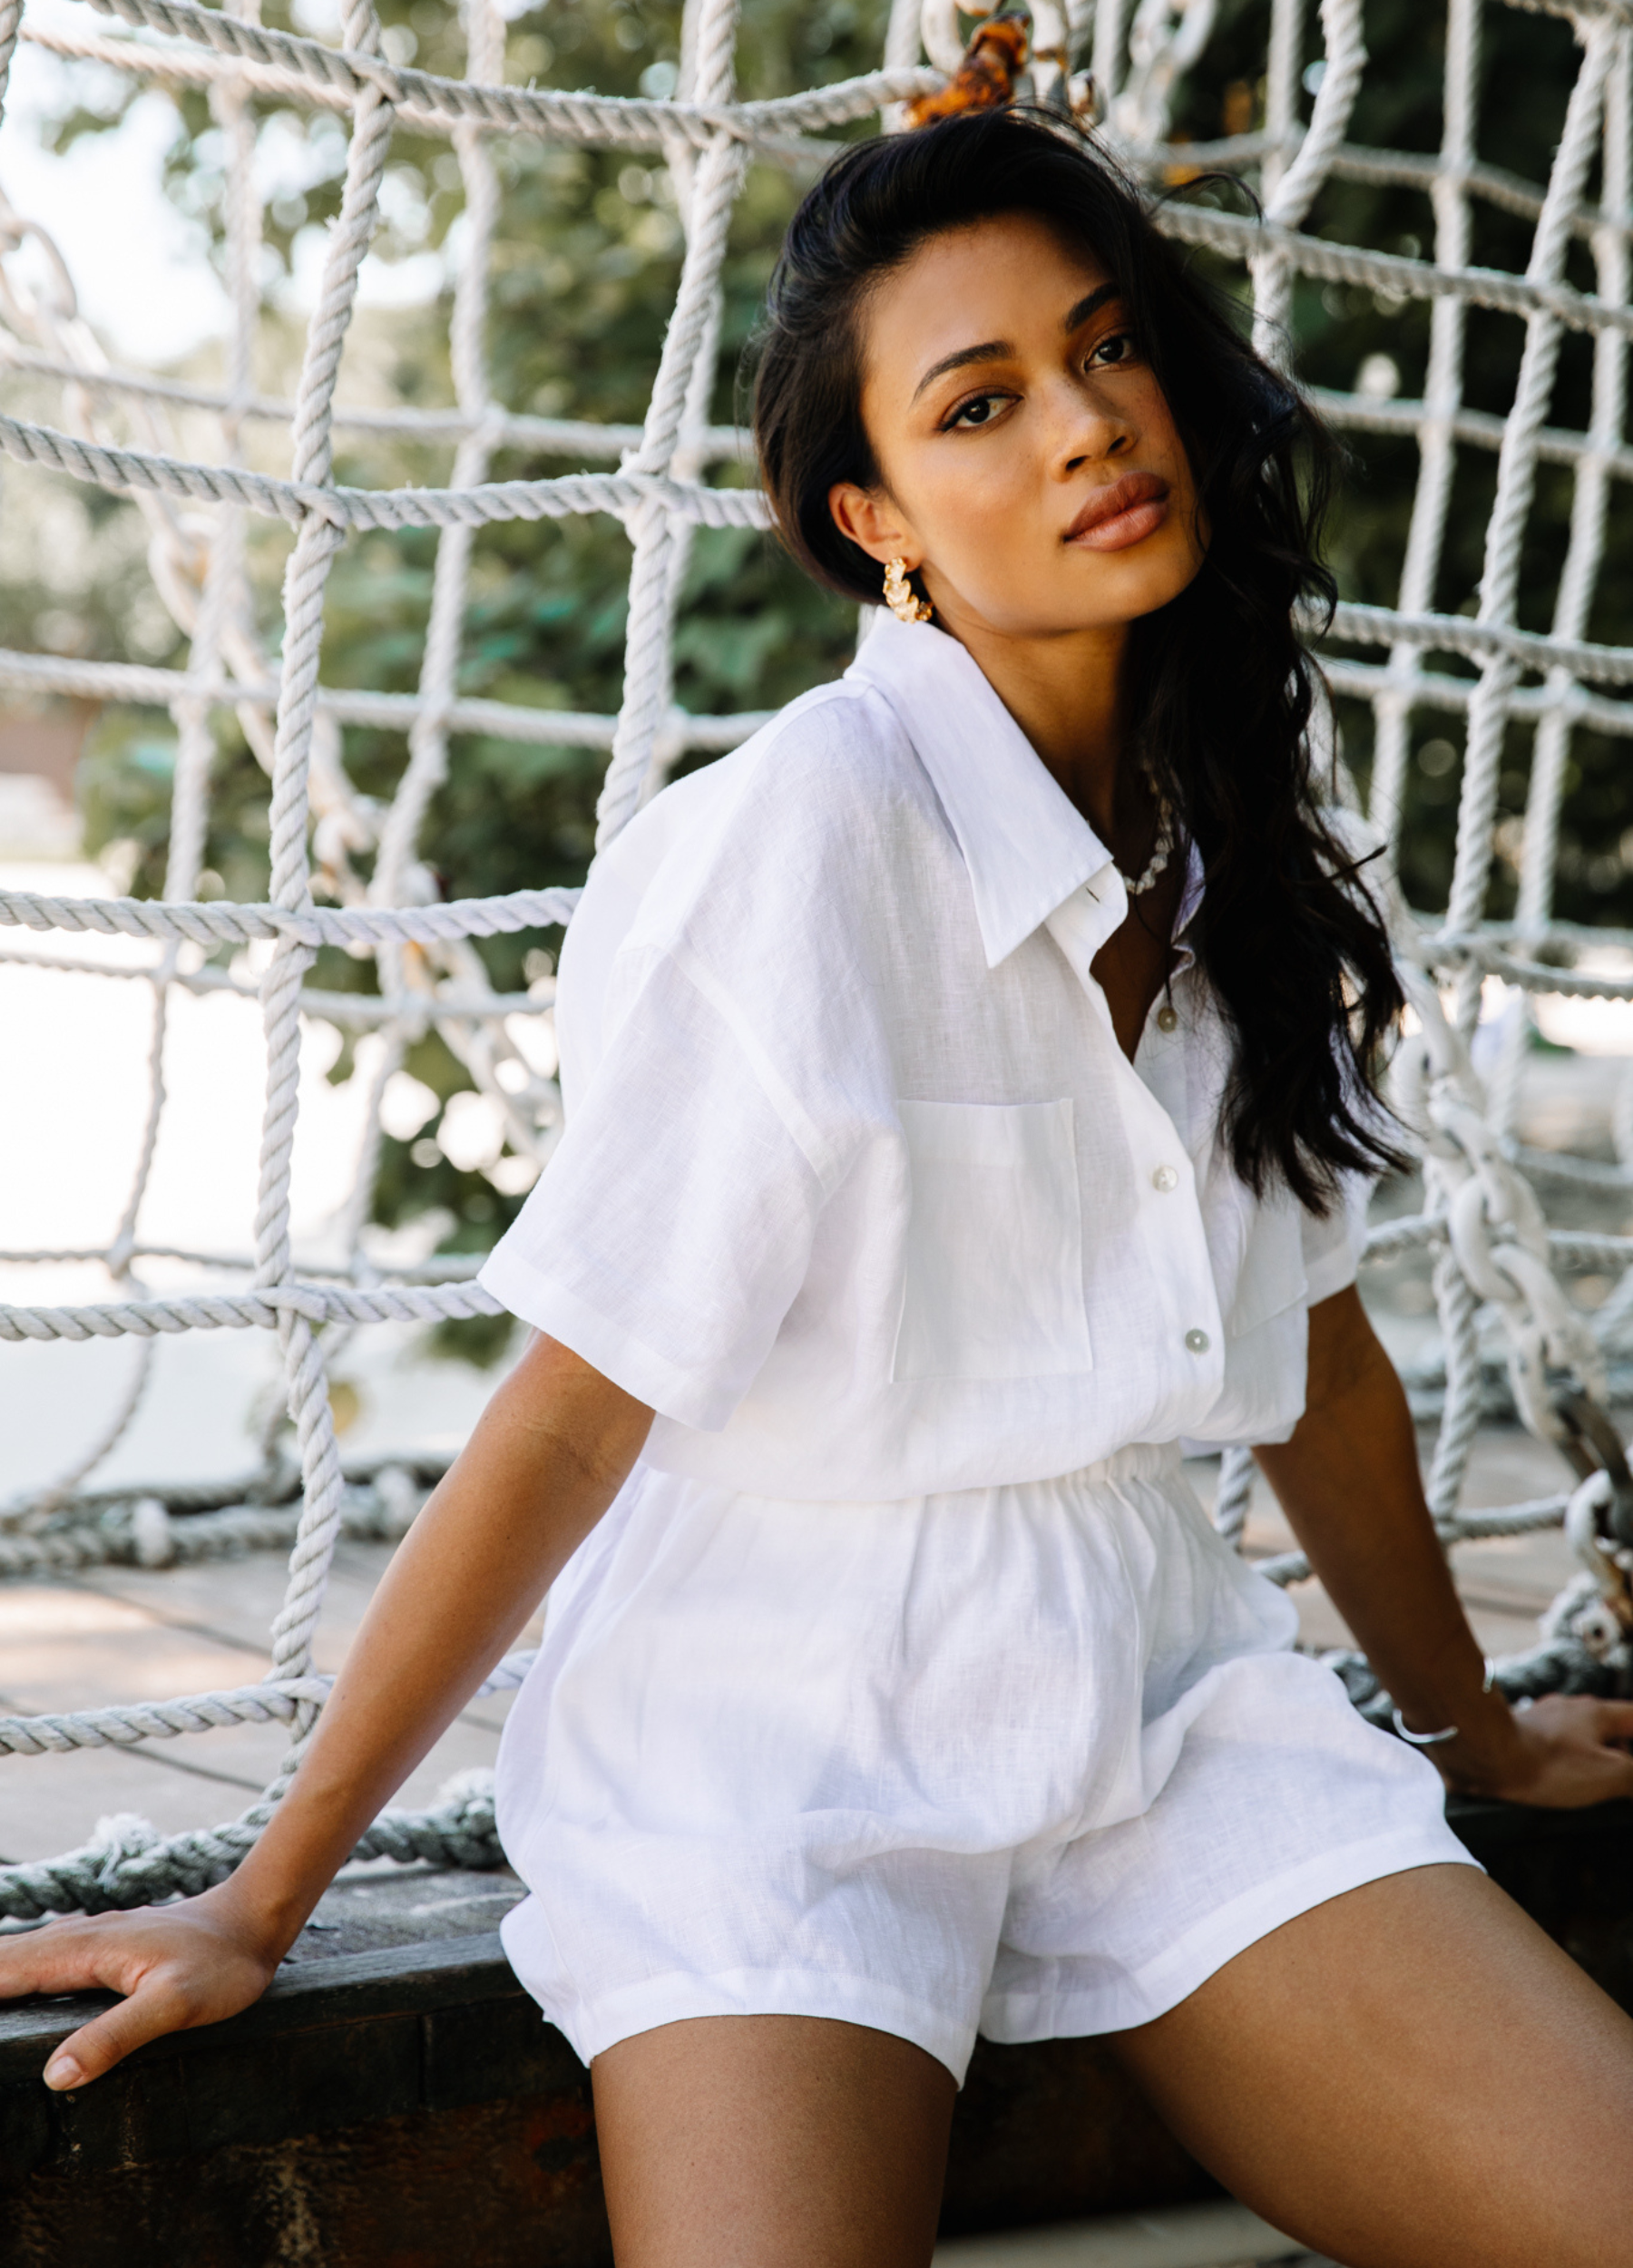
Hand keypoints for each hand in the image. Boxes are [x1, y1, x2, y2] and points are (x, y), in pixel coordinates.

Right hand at [0, 1884, 281, 2090]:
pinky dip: (6, 1976)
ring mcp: (83, 1940)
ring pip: (12, 1959)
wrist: (255, 1919)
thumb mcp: (176, 2005)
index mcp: (79, 1951)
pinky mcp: (96, 1948)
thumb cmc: (221, 1964)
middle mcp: (72, 1940)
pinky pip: (34, 1961)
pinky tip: (6, 1989)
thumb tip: (54, 2076)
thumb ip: (116, 2035)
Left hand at [1438, 1692, 1632, 1808]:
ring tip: (1597, 1786)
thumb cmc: (1545, 1763)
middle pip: (1610, 1727)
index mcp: (1597, 1712)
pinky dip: (1567, 1761)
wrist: (1485, 1755)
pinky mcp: (1522, 1733)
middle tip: (1622, 1780)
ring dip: (1594, 1757)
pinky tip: (1561, 1781)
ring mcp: (1544, 1718)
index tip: (1632, 1764)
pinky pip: (1556, 1746)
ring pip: (1581, 1736)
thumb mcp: (1608, 1773)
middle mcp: (1570, 1708)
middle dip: (1622, 1752)